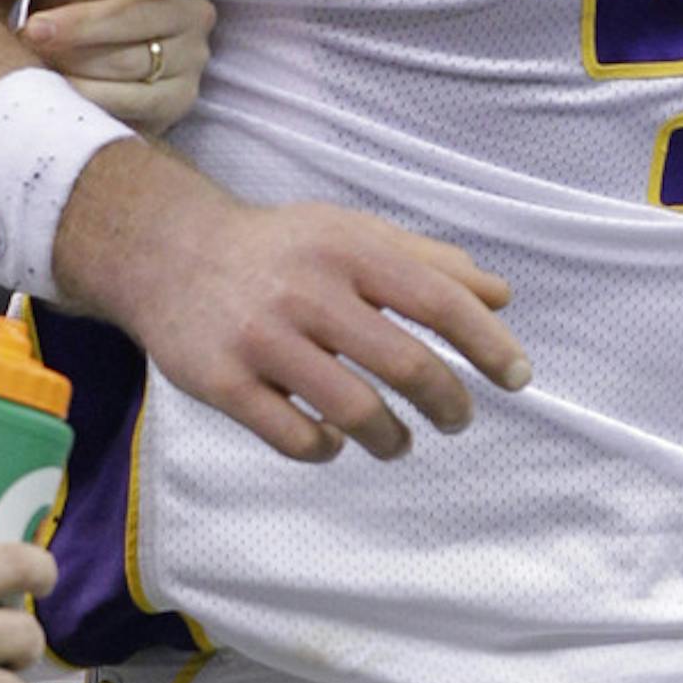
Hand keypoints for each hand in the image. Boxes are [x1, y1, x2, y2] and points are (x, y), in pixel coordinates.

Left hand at [20, 0, 214, 136]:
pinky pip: (137, 101)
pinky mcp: (179, 99)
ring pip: (134, 62)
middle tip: (36, 29)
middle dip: (83, 25)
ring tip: (38, 57)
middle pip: (141, 17)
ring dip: (79, 61)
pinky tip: (63, 87)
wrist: (95, 52)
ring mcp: (192, 58)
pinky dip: (95, 95)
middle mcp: (194, 12)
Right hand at [56, 153, 529, 464]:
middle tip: (458, 419)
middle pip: (405, 365)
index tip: (517, 378)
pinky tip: (333, 441)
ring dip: (391, 439)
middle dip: (448, 403)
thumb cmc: (279, 249)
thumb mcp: (352, 233)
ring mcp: (262, 340)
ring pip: (353, 411)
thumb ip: (428, 263)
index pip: (438, 300)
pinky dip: (327, 448)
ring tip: (397, 442)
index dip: (487, 344)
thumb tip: (501, 297)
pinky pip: (295, 437)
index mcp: (348, 251)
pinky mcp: (223, 382)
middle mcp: (307, 292)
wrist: (165, 252)